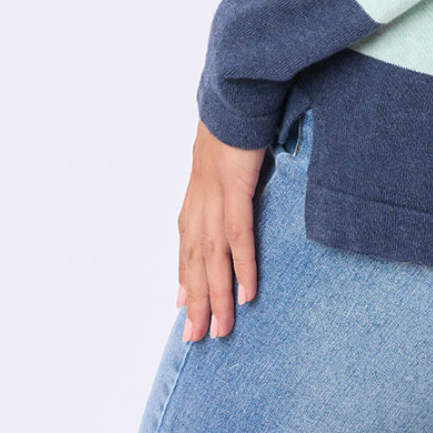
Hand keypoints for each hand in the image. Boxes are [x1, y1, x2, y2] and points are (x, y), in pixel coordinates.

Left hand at [175, 120, 266, 341]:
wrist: (234, 95)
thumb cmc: (233, 126)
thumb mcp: (221, 161)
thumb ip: (218, 188)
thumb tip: (222, 204)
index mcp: (196, 198)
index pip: (187, 248)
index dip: (186, 280)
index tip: (185, 309)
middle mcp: (199, 203)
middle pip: (196, 262)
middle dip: (197, 302)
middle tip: (198, 337)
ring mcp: (215, 198)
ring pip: (214, 258)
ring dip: (218, 296)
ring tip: (221, 329)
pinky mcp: (235, 188)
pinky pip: (239, 236)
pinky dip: (242, 266)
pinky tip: (247, 292)